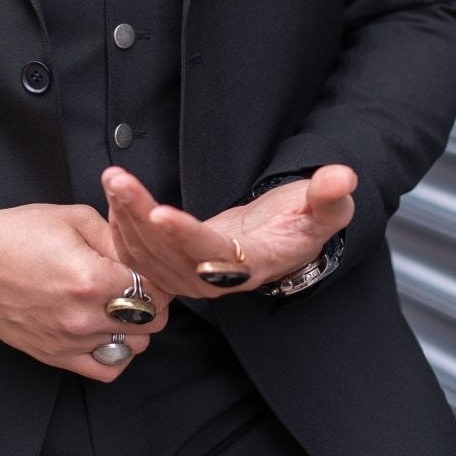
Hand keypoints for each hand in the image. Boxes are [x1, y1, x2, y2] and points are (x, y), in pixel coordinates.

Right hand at [0, 200, 171, 380]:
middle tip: (138, 285)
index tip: (150, 268)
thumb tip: (144, 256)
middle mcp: (83, 317)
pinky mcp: (54, 356)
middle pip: (151, 322)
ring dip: (136, 327)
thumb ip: (116, 238)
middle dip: (153, 302)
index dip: (159, 277)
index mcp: (91, 278)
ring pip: (134, 347)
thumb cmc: (17, 233)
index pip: (155, 290)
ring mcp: (69, 342)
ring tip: (120, 306)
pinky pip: (106, 369)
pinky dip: (115, 353)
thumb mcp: (74, 218)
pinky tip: (107, 331)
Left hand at [102, 164, 356, 300]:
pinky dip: (121, 226)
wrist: (284, 241)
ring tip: (112, 179)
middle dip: (138, 217)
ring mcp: (189, 276)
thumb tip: (342, 177)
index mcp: (249, 266)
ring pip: (147, 256)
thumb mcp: (326, 211)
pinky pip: (138, 255)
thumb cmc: (302, 224)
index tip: (159, 212)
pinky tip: (113, 195)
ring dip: (124, 217)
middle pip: (167, 255)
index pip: (210, 254)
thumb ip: (331, 197)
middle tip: (118, 181)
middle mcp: (214, 278)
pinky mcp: (172, 266)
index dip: (184, 235)